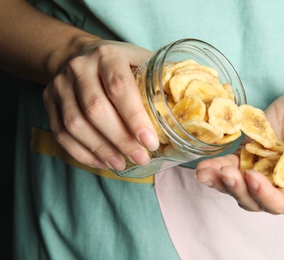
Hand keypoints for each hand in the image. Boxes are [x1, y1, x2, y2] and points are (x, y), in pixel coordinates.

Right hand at [43, 40, 158, 170]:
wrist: (80, 55)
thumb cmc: (120, 63)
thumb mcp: (141, 60)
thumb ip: (161, 78)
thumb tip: (192, 100)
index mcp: (108, 55)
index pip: (119, 88)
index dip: (135, 118)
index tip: (151, 143)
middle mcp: (80, 68)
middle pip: (96, 110)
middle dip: (120, 140)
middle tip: (140, 158)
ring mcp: (60, 84)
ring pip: (75, 124)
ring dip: (101, 150)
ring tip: (121, 164)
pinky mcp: (48, 100)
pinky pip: (61, 133)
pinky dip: (82, 152)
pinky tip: (102, 162)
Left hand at [196, 91, 283, 219]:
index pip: (278, 203)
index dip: (263, 195)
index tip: (253, 177)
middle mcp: (276, 183)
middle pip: (251, 198)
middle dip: (237, 189)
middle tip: (226, 174)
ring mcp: (258, 168)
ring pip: (236, 184)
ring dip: (219, 181)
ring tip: (203, 173)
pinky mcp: (246, 152)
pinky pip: (229, 162)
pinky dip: (216, 165)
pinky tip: (203, 165)